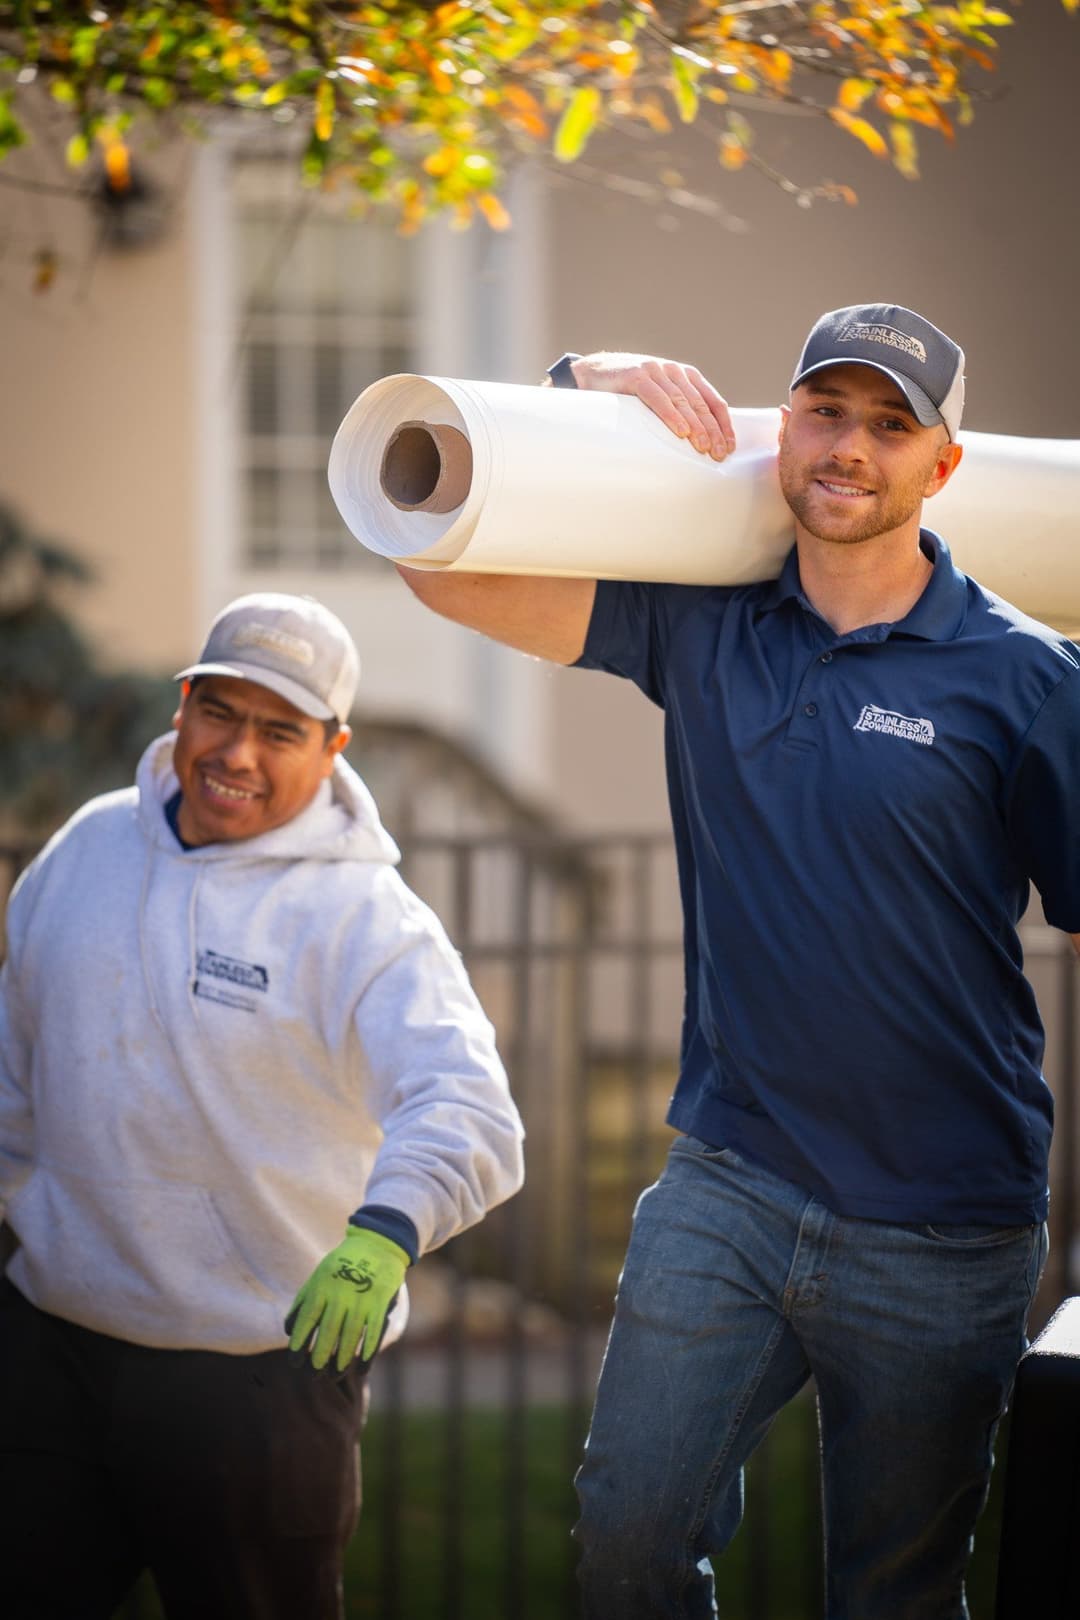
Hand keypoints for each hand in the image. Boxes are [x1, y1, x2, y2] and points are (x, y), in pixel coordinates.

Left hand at [285, 1226, 409, 1372]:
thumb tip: (289, 1331)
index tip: (294, 1362)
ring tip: (335, 1374)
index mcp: (322, 1285)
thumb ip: (304, 1300)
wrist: (378, 1242)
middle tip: (314, 1375)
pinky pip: (373, 1331)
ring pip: (350, 1334)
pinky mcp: (380, 1301)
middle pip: (329, 1330)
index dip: (300, 1342)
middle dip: (320, 1356)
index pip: (308, 1318)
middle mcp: (340, 1293)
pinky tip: (362, 1368)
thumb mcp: (319, 1275)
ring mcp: (362, 1297)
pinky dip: (368, 1352)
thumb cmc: (343, 1263)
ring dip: (342, 1358)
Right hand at [569, 352, 734, 460]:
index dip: (724, 425)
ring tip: (704, 447)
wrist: (594, 373)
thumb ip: (679, 409)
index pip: (713, 402)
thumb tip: (701, 441)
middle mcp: (675, 371)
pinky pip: (658, 398)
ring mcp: (657, 371)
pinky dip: (671, 416)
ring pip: (683, 402)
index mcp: (686, 376)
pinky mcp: (637, 376)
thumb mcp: (660, 396)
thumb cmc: (629, 392)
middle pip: (701, 404)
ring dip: (695, 426)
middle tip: (719, 454)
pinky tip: (681, 432)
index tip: (729, 447)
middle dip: (713, 430)